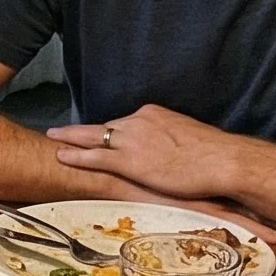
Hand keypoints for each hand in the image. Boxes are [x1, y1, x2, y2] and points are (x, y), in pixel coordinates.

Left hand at [49, 104, 243, 201]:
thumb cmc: (212, 154)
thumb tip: (169, 151)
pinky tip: (60, 156)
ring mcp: (132, 140)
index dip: (108, 131)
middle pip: (104, 126)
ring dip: (71, 139)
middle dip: (81, 131)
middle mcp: (138, 121)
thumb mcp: (186, 138)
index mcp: (152, 114)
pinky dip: (76, 156)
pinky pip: (95, 157)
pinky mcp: (129, 161)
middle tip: (59, 131)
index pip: (123, 122)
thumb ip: (169, 141)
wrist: (222, 160)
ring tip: (53, 139)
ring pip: (93, 137)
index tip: (97, 134)